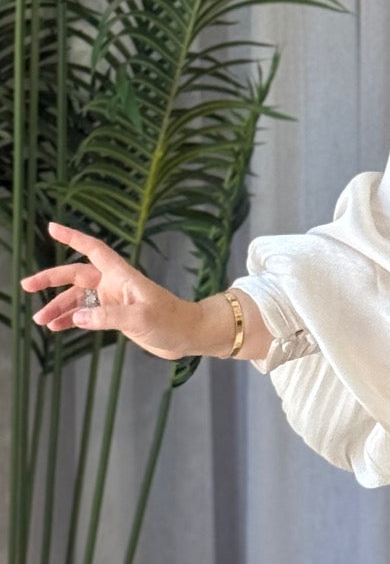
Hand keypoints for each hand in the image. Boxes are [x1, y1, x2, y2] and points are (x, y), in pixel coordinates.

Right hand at [21, 221, 198, 360]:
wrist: (188, 335)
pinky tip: (57, 327)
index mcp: (121, 275)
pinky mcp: (115, 316)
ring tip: (40, 320)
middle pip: (76, 276)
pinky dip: (71, 320)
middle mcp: (114, 284)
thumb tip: (77, 317)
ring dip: (59, 307)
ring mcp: (113, 300)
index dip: (73, 238)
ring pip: (78, 299)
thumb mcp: (139, 317)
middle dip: (51, 280)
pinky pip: (86, 314)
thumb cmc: (171, 320)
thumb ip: (107, 317)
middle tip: (27, 285)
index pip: (93, 249)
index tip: (52, 228)